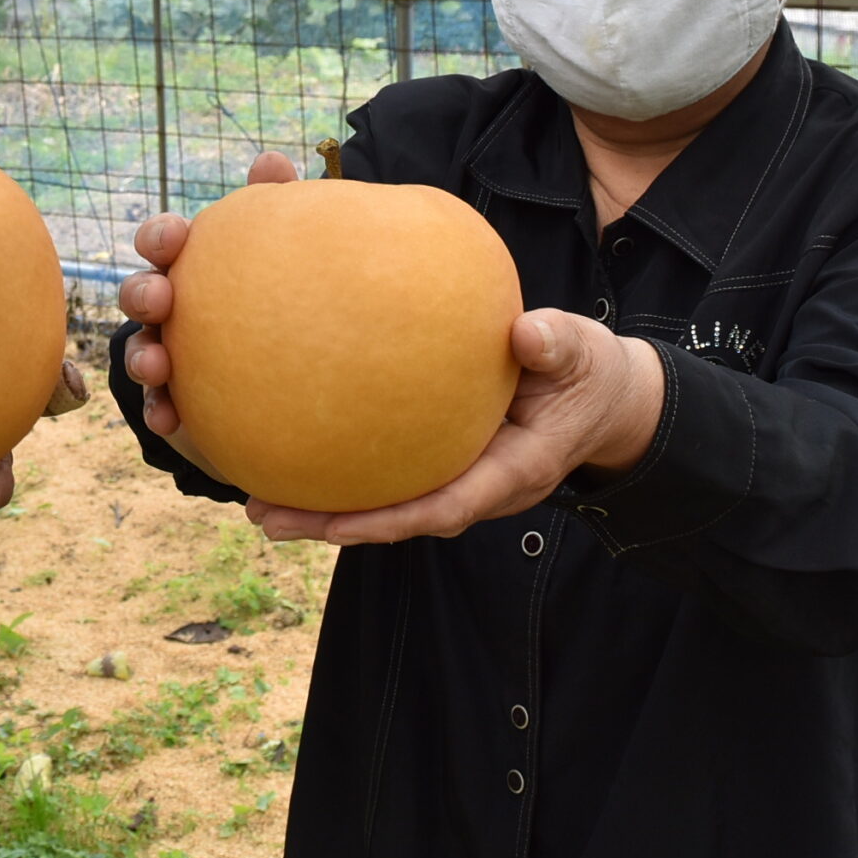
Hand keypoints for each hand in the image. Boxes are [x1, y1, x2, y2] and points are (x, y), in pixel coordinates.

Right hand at [117, 149, 298, 467]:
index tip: (175, 239)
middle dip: (141, 293)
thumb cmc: (288, 301)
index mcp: (196, 266)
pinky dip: (157, 411)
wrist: (301, 382)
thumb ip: (277, 209)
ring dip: (141, 355)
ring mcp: (170, 356)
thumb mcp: (288, 254)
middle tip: (159, 298)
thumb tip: (271, 160)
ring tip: (157, 365)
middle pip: (140, 293)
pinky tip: (170, 419)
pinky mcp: (177, 403)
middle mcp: (175, 309)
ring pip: (140, 351)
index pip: (164, 242)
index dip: (160, 236)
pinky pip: (156, 407)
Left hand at [247, 309, 665, 547]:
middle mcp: (476, 487)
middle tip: (264, 518)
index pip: (444, 508)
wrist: (600, 395)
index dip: (390, 522)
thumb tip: (527, 332)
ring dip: (323, 509)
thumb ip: (557, 345)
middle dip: (331, 525)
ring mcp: (458, 478)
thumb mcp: (582, 354)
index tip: (336, 526)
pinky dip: (341, 474)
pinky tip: (290, 455)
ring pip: (384, 504)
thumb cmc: (587, 372)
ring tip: (258, 504)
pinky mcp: (441, 460)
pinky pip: (387, 474)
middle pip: (397, 519)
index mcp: (512, 471)